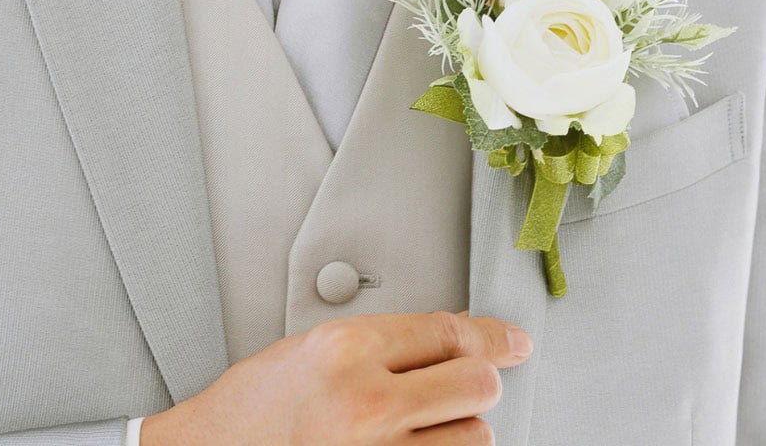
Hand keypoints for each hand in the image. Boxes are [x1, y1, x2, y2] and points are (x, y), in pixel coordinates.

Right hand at [140, 309, 533, 444]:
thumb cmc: (254, 406)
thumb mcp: (317, 348)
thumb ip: (386, 343)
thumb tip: (452, 343)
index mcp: (346, 349)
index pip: (447, 331)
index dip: (490, 334)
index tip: (512, 341)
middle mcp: (364, 403)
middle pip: (474, 385)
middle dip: (477, 383)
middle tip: (465, 385)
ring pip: (472, 439)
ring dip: (458, 430)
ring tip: (419, 427)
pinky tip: (416, 444)